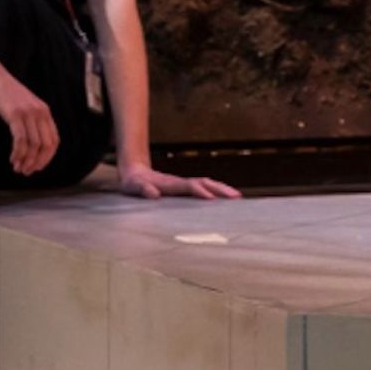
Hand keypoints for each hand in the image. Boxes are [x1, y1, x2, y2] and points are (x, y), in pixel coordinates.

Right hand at [0, 58, 58, 175]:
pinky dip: (18, 152)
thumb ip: (31, 121)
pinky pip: (20, 138)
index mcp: (45, 112)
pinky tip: (12, 159)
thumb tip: (32, 144)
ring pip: (33, 144)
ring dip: (26, 160)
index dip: (47, 158)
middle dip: (37, 162)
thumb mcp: (24, 107)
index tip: (36, 168)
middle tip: (25, 172)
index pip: (54, 140)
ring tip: (17, 169)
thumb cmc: (6, 94)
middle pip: (46, 145)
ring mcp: (28, 112)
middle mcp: (40, 112)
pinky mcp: (14, 113)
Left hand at [115, 162, 242, 200]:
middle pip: (205, 182)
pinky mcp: (184, 187)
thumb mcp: (133, 187)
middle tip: (236, 196)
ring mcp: (183, 183)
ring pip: (207, 183)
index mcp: (170, 184)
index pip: (188, 186)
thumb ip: (143, 190)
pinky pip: (204, 187)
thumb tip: (154, 194)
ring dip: (222, 189)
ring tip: (237, 196)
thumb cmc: (133, 182)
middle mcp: (180, 182)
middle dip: (220, 189)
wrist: (134, 171)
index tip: (211, 198)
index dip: (200, 191)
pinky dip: (216, 190)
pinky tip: (224, 197)